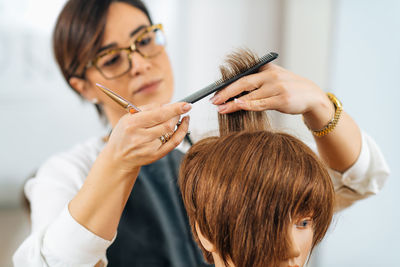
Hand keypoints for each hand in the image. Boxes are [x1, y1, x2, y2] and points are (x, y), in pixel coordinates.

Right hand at [102, 102, 190, 174]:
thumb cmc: (124, 134)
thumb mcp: (128, 117)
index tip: (186, 104)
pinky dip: (181, 132)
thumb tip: (168, 104)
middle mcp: (140, 137)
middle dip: (177, 114)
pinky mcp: (155, 156)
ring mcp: (149, 148)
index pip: (159, 114)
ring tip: (177, 117)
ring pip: (171, 132)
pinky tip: (183, 125)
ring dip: (178, 122)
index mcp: (132, 124)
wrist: (118, 157)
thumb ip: (147, 108)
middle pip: (167, 124)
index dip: (175, 109)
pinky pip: (174, 143)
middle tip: (180, 109)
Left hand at [210, 63, 333, 127]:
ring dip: (233, 103)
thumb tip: (234, 95)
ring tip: (221, 109)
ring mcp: (277, 87)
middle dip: (225, 93)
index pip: (242, 76)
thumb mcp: (274, 81)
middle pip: (243, 83)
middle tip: (213, 101)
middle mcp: (271, 76)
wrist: (313, 96)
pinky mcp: (282, 100)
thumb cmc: (289, 90)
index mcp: (266, 69)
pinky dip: (248, 105)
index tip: (214, 93)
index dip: (227, 85)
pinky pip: (261, 103)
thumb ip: (257, 84)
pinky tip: (237, 106)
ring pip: (250, 95)